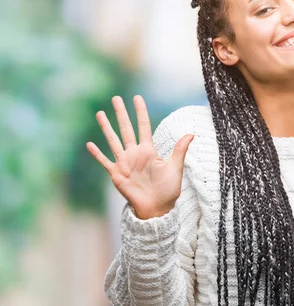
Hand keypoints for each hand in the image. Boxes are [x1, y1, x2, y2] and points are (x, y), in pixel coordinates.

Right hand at [86, 95, 194, 218]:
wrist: (157, 208)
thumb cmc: (168, 189)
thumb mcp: (175, 168)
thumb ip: (180, 150)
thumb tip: (191, 134)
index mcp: (149, 150)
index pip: (143, 126)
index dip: (140, 112)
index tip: (137, 97)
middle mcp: (135, 153)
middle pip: (126, 129)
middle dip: (121, 113)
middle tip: (116, 98)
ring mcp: (124, 163)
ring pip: (113, 141)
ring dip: (106, 127)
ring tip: (100, 113)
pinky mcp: (116, 174)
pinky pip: (105, 161)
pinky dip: (97, 154)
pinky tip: (90, 144)